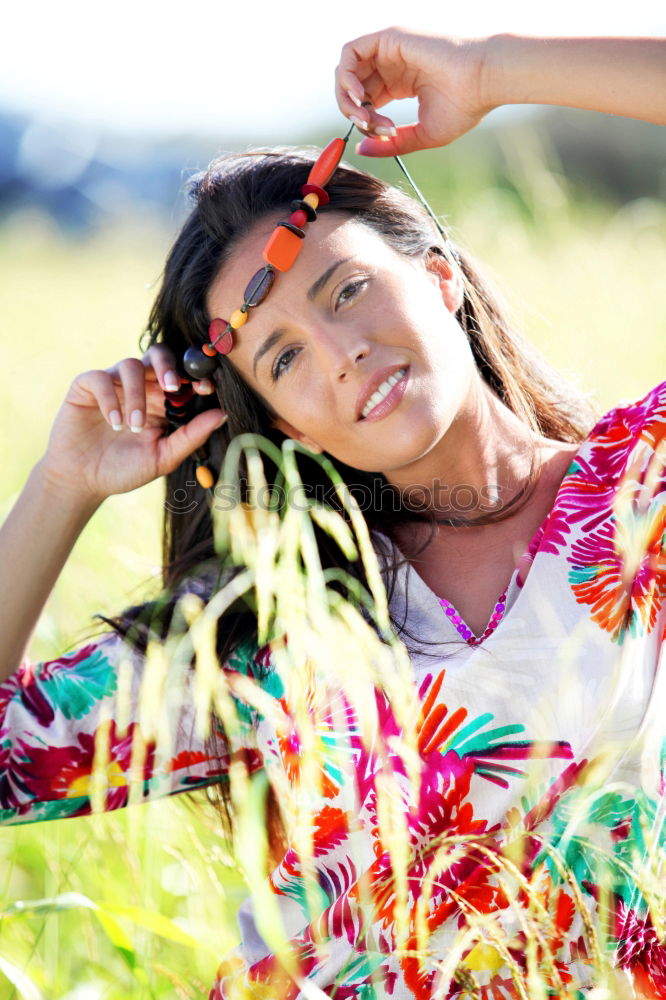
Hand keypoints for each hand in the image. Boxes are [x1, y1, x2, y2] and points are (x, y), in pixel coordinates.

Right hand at [40, 344, 226, 505]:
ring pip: (131, 366)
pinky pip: (100, 377)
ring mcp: (113, 383)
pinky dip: (110, 399)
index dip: (195, 375)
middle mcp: (140, 386)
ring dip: (137, 395)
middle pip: (158, 354)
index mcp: (162, 400)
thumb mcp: (164, 456)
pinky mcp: (86, 386)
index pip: (182, 375)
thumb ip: (192, 436)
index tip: (206, 388)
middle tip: (173, 387)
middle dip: (169, 366)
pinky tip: (114, 423)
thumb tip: (223, 414)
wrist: (83, 481)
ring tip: (134, 426)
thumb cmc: (125, 470)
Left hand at [335, 27, 491, 155]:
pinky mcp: (389, 37)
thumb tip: (360, 150)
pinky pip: (350, 53)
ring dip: (346, 96)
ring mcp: (390, 49)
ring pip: (347, 70)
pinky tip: (360, 97)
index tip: (385, 135)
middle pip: (353, 87)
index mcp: (401, 82)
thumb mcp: (422, 134)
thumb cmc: (465, 106)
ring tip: (364, 113)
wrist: (484, 80)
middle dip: (354, 112)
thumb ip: (391, 144)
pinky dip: (347, 76)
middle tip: (370, 127)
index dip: (366, 122)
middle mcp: (393, 64)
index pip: (367, 101)